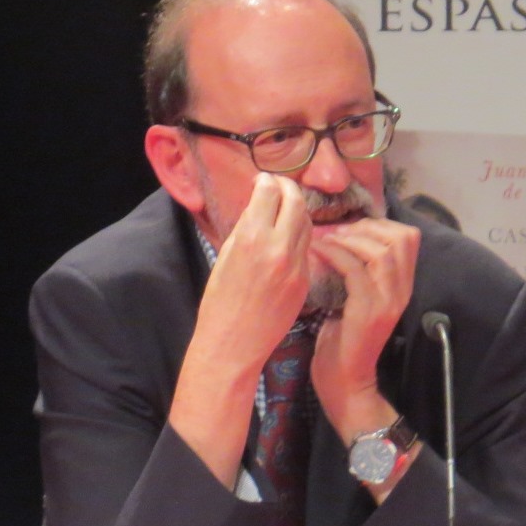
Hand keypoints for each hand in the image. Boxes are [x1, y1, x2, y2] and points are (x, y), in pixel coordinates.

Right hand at [169, 173, 311, 486]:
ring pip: (307, 224)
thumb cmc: (219, 303)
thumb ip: (246, 229)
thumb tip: (259, 207)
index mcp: (251, 237)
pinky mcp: (304, 282)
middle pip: (295, 202)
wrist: (232, 345)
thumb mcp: (225, 257)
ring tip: (287, 209)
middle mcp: (278, 248)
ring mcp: (296, 266)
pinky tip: (290, 239)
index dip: (266, 182)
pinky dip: (300, 238)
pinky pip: (307, 250)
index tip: (263, 180)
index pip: (269, 192)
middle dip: (288, 189)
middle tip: (281, 187)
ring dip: (298, 212)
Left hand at [309, 218, 419, 441]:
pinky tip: (318, 253)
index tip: (349, 229)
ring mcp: (387, 302)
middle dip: (365, 227)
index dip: (379, 224)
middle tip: (337, 232)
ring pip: (381, 251)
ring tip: (326, 240)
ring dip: (349, 238)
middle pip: (401, 238)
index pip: (408, 237)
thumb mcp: (356, 299)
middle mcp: (401, 291)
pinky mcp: (368, 312)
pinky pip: (354, 269)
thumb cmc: (343, 341)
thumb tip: (342, 237)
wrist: (345, 383)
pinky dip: (334, 254)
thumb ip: (359, 272)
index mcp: (401, 286)